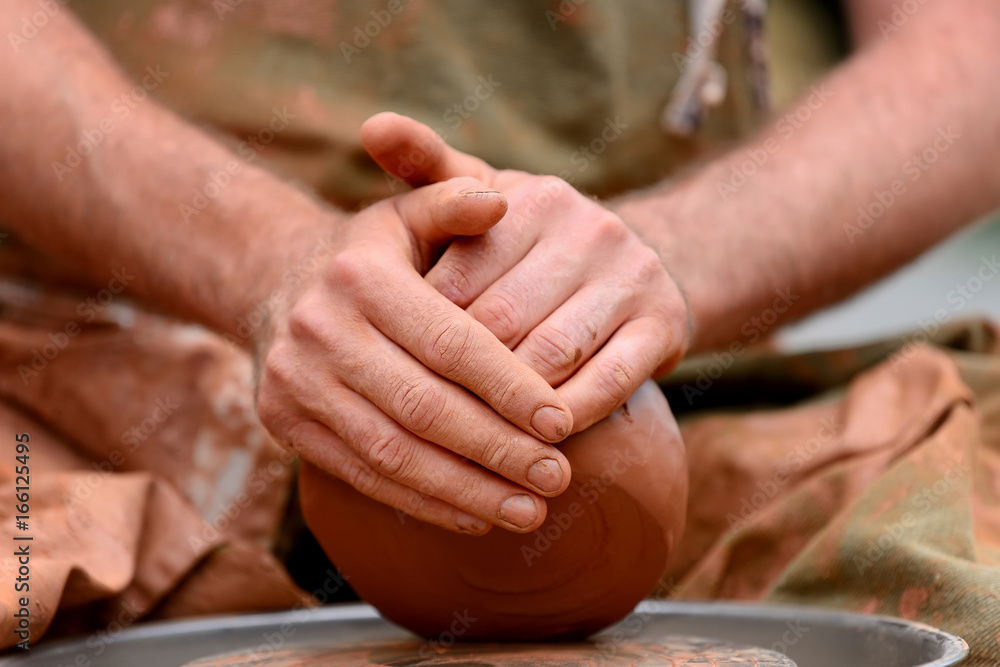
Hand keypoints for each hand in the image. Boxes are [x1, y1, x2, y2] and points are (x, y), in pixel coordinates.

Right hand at [254, 177, 574, 534]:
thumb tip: (501, 199)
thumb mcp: (403, 213)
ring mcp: (296, 383)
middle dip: (497, 449)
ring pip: (393, 453)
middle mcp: (320, 330)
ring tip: (528, 510)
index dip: (509, 387)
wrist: (273, 283)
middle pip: (424, 406)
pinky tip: (475, 516)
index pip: (450, 342)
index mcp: (361, 277)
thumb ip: (452, 201)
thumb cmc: (368, 254)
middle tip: (557, 477)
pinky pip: (361, 476)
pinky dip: (422, 502)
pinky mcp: (283, 426)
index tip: (563, 422)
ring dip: (466, 490)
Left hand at [362, 113, 690, 431]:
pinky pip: (609, 382)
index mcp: (532, 199)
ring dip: (509, 406)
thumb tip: (371, 124)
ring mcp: (631, 275)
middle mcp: (587, 228)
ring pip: (552, 356)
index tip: (391, 371)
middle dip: (458, 376)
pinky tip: (537, 440)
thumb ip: (427, 169)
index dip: (421, 333)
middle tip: (418, 419)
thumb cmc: (529, 243)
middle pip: (501, 322)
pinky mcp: (664, 323)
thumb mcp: (483, 200)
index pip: (458, 279)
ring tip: (469, 441)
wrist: (634, 268)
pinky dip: (569, 416)